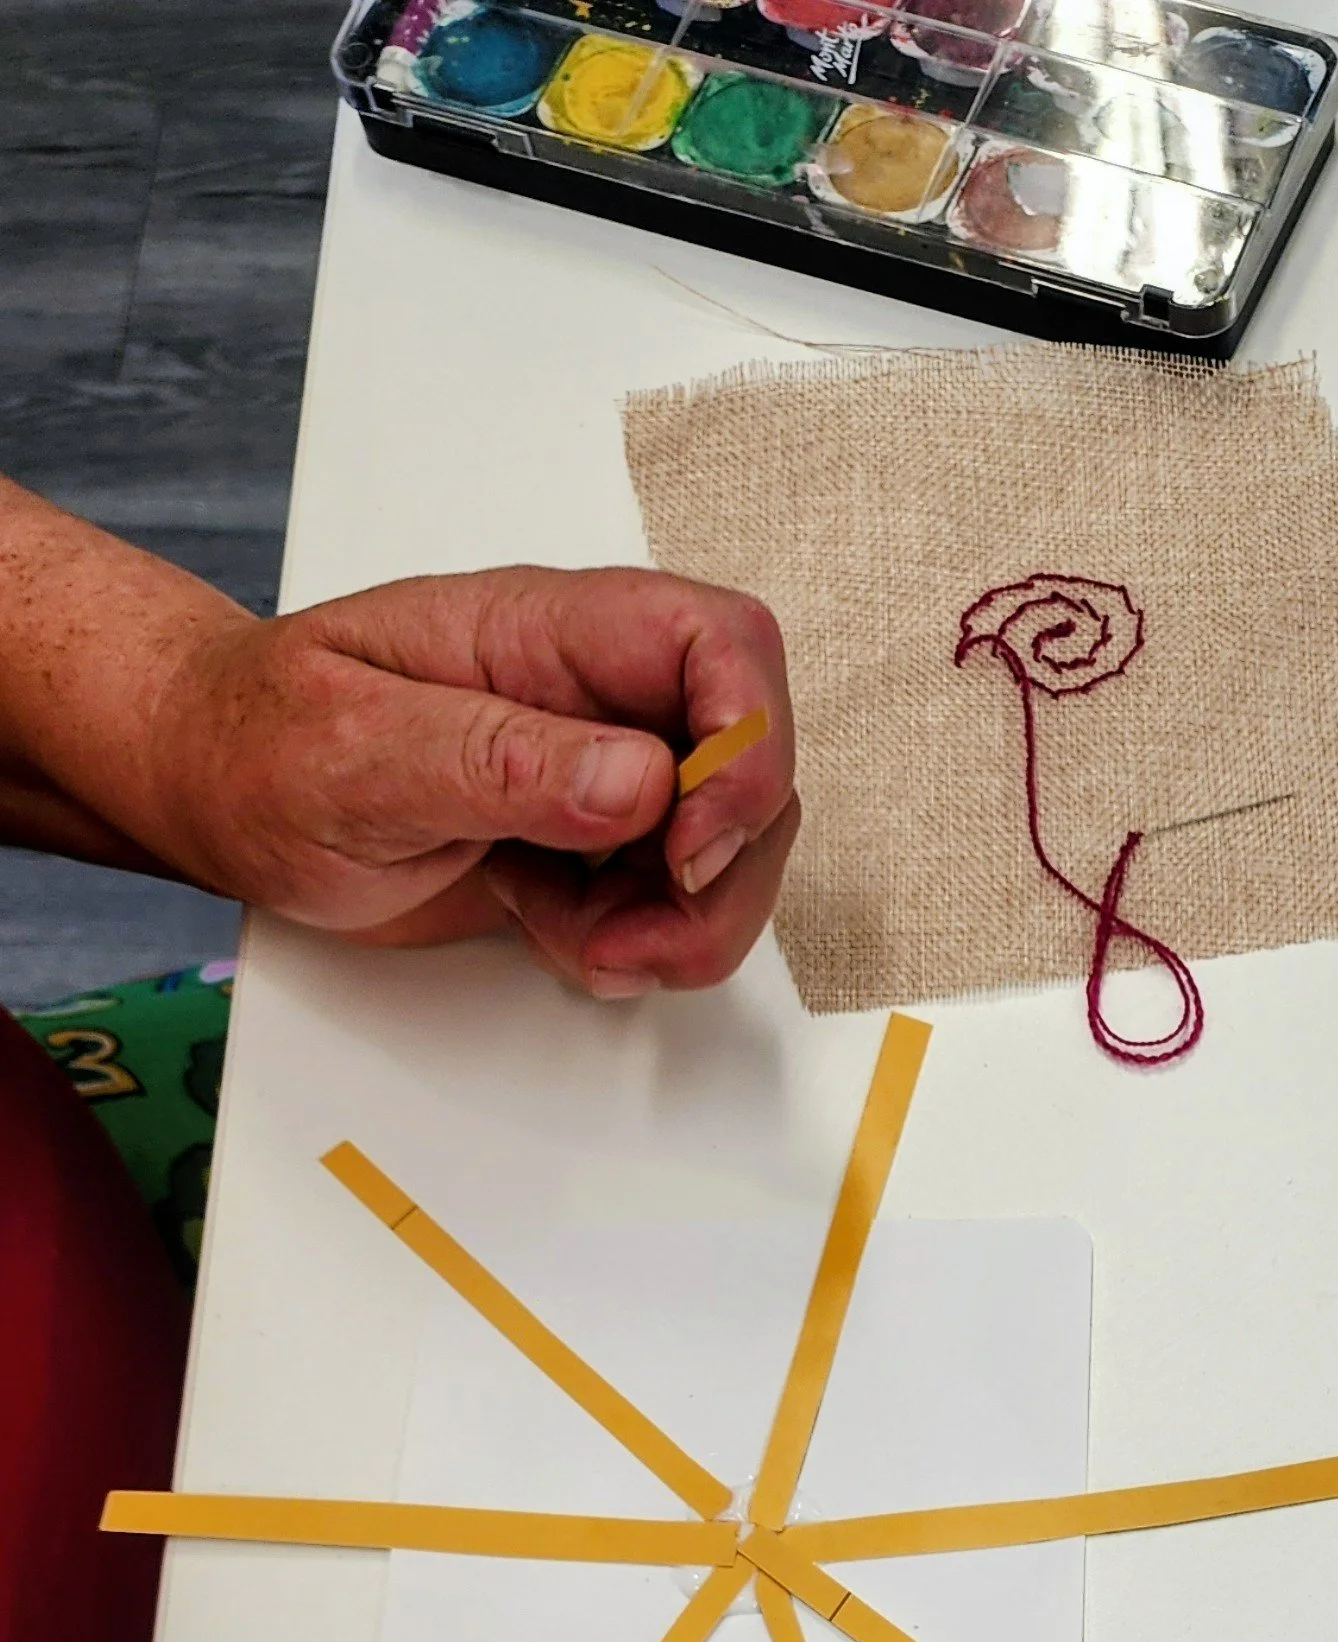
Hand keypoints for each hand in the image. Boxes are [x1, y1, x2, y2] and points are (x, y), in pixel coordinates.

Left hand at [154, 565, 799, 997]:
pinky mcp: (595, 843)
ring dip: (680, 924)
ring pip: (730, 848)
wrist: (215, 792)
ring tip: (578, 939)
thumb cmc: (257, 741)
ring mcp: (603, 772)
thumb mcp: (355, 748)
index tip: (690, 843)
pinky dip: (639, 944)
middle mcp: (596, 695)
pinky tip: (555, 932)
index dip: (745, 745)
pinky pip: (676, 900)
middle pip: (751, 767)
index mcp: (547, 632)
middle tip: (634, 935)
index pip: (720, 643)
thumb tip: (639, 779)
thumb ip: (499, 760)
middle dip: (721, 875)